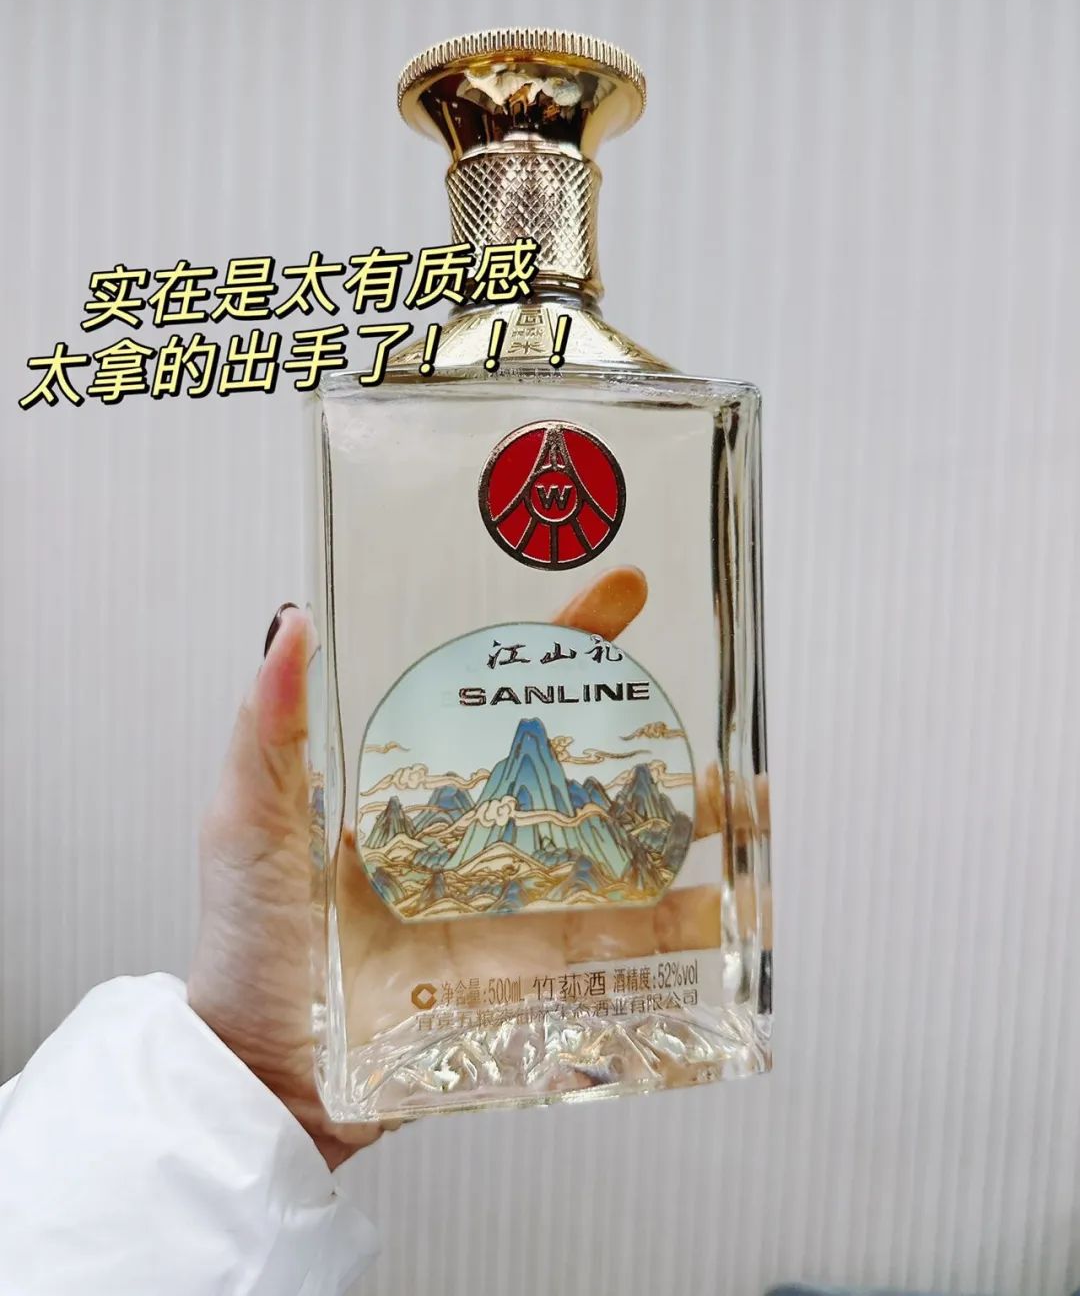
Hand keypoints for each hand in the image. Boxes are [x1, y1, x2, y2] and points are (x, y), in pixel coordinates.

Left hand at [189, 571, 766, 1165]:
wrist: (266, 1072)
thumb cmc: (248, 943)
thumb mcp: (250, 820)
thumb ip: (271, 728)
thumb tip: (292, 625)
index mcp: (430, 787)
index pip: (509, 700)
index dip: (566, 648)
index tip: (623, 598)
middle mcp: (487, 840)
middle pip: (587, 771)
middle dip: (656, 736)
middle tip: (707, 712)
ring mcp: (520, 909)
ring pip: (625, 855)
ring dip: (692, 826)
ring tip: (744, 798)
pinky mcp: (538, 979)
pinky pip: (624, 953)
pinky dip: (687, 932)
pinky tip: (733, 912)